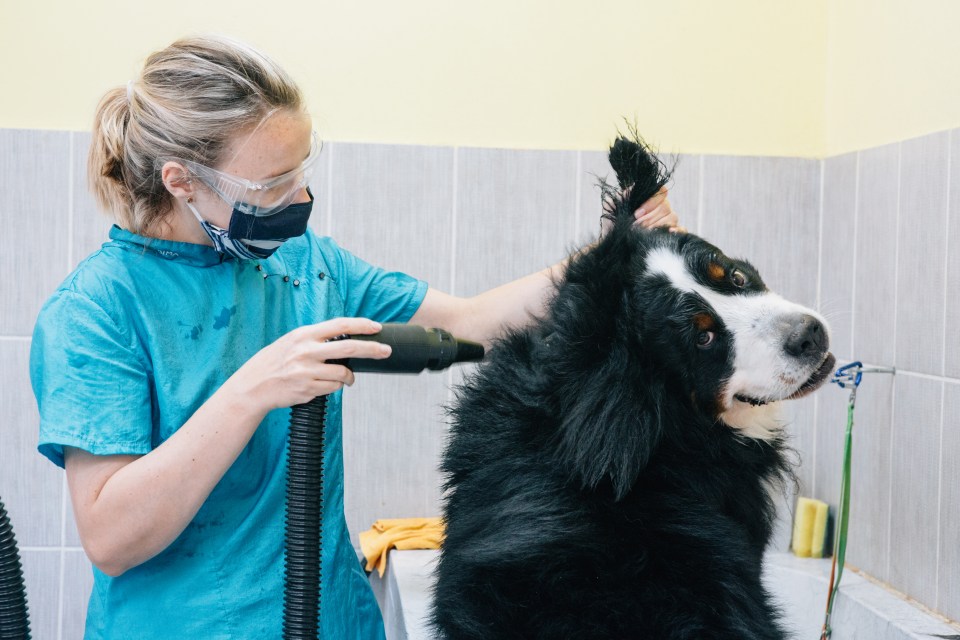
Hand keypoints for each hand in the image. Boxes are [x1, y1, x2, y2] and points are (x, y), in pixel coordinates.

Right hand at [227, 317, 391, 410]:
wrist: (253, 386)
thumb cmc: (275, 362)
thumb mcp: (292, 342)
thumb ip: (316, 339)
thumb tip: (347, 338)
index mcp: (304, 335)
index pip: (340, 325)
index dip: (362, 325)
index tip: (377, 327)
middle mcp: (306, 351)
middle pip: (350, 348)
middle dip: (373, 349)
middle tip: (386, 351)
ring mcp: (307, 371)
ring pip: (343, 373)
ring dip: (349, 377)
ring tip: (347, 378)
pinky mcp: (307, 389)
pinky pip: (333, 388)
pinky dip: (335, 387)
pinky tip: (325, 385)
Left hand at [601, 186, 685, 235]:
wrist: (613, 244)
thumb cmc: (613, 225)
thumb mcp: (612, 208)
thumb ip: (621, 196)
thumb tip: (632, 189)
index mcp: (649, 198)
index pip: (660, 191)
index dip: (650, 202)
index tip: (636, 214)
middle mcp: (661, 207)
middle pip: (665, 206)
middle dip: (649, 218)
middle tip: (636, 227)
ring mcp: (668, 220)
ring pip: (673, 217)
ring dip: (657, 225)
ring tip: (645, 233)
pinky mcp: (671, 234)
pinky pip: (682, 229)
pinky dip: (678, 230)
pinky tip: (669, 233)